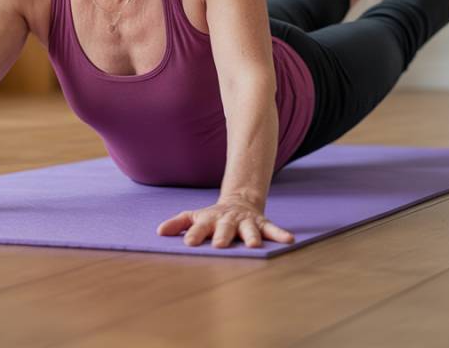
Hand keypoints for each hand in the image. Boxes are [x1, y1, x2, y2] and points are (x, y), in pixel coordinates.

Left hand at [156, 199, 294, 248]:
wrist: (239, 201)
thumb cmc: (213, 217)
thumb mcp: (195, 216)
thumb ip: (178, 223)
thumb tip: (159, 232)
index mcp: (210, 220)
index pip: (199, 227)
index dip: (195, 235)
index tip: (189, 243)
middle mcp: (228, 220)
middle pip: (224, 228)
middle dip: (222, 236)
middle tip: (219, 245)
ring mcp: (246, 222)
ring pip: (249, 230)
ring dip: (251, 237)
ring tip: (253, 246)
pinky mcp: (261, 223)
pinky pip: (272, 229)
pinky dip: (280, 234)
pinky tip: (289, 240)